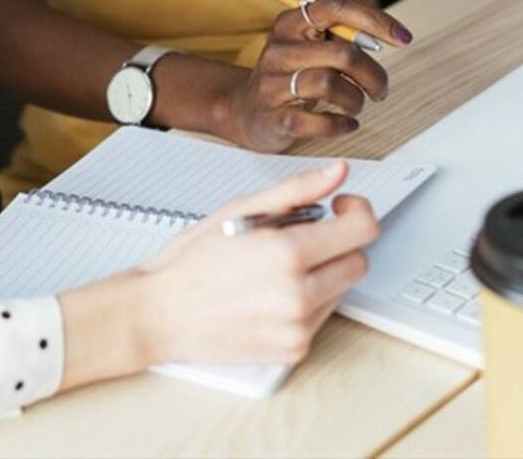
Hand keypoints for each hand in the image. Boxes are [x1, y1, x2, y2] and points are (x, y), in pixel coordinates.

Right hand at [136, 162, 378, 366]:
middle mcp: (299, 294)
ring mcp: (299, 327)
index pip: (362, 229)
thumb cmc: (190, 262)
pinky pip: (321, 319)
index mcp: (287, 253)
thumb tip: (336, 172)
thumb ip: (296, 190)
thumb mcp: (238, 211)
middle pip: (358, 262)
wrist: (159, 313)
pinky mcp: (294, 350)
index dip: (356, 211)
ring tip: (275, 269)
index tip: (340, 208)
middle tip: (300, 238)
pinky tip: (269, 295)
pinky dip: (305, 303)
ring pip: (341, 290)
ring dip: (321, 275)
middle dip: (337, 244)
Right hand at [222, 0, 412, 153]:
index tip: (403, 39)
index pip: (335, 7)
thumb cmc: (290, 70)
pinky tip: (345, 123)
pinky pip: (315, 121)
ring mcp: (272, 84)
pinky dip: (339, 125)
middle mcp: (278, 50)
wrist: (245, 109)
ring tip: (356, 105)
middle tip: (379, 89)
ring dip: (355, 100)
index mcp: (291, 24)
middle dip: (373, 75)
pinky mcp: (273, 117)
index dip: (375, 20)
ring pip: (329, 86)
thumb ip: (337, 5)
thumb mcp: (311, 36)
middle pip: (342, 54)